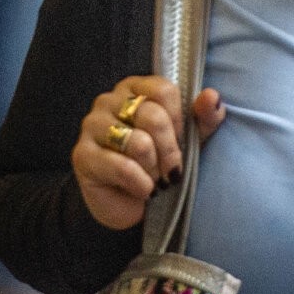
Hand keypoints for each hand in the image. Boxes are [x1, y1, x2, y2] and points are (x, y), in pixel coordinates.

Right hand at [73, 78, 225, 230]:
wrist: (129, 204)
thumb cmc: (159, 166)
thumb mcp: (189, 141)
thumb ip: (203, 118)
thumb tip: (211, 96)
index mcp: (135, 89)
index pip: (164, 90)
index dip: (180, 121)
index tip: (180, 141)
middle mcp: (109, 100)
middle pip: (153, 117)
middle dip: (170, 151)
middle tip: (172, 171)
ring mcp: (92, 125)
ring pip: (138, 143)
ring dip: (154, 170)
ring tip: (154, 179)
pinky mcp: (82, 154)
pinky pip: (122, 167)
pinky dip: (141, 184)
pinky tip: (143, 190)